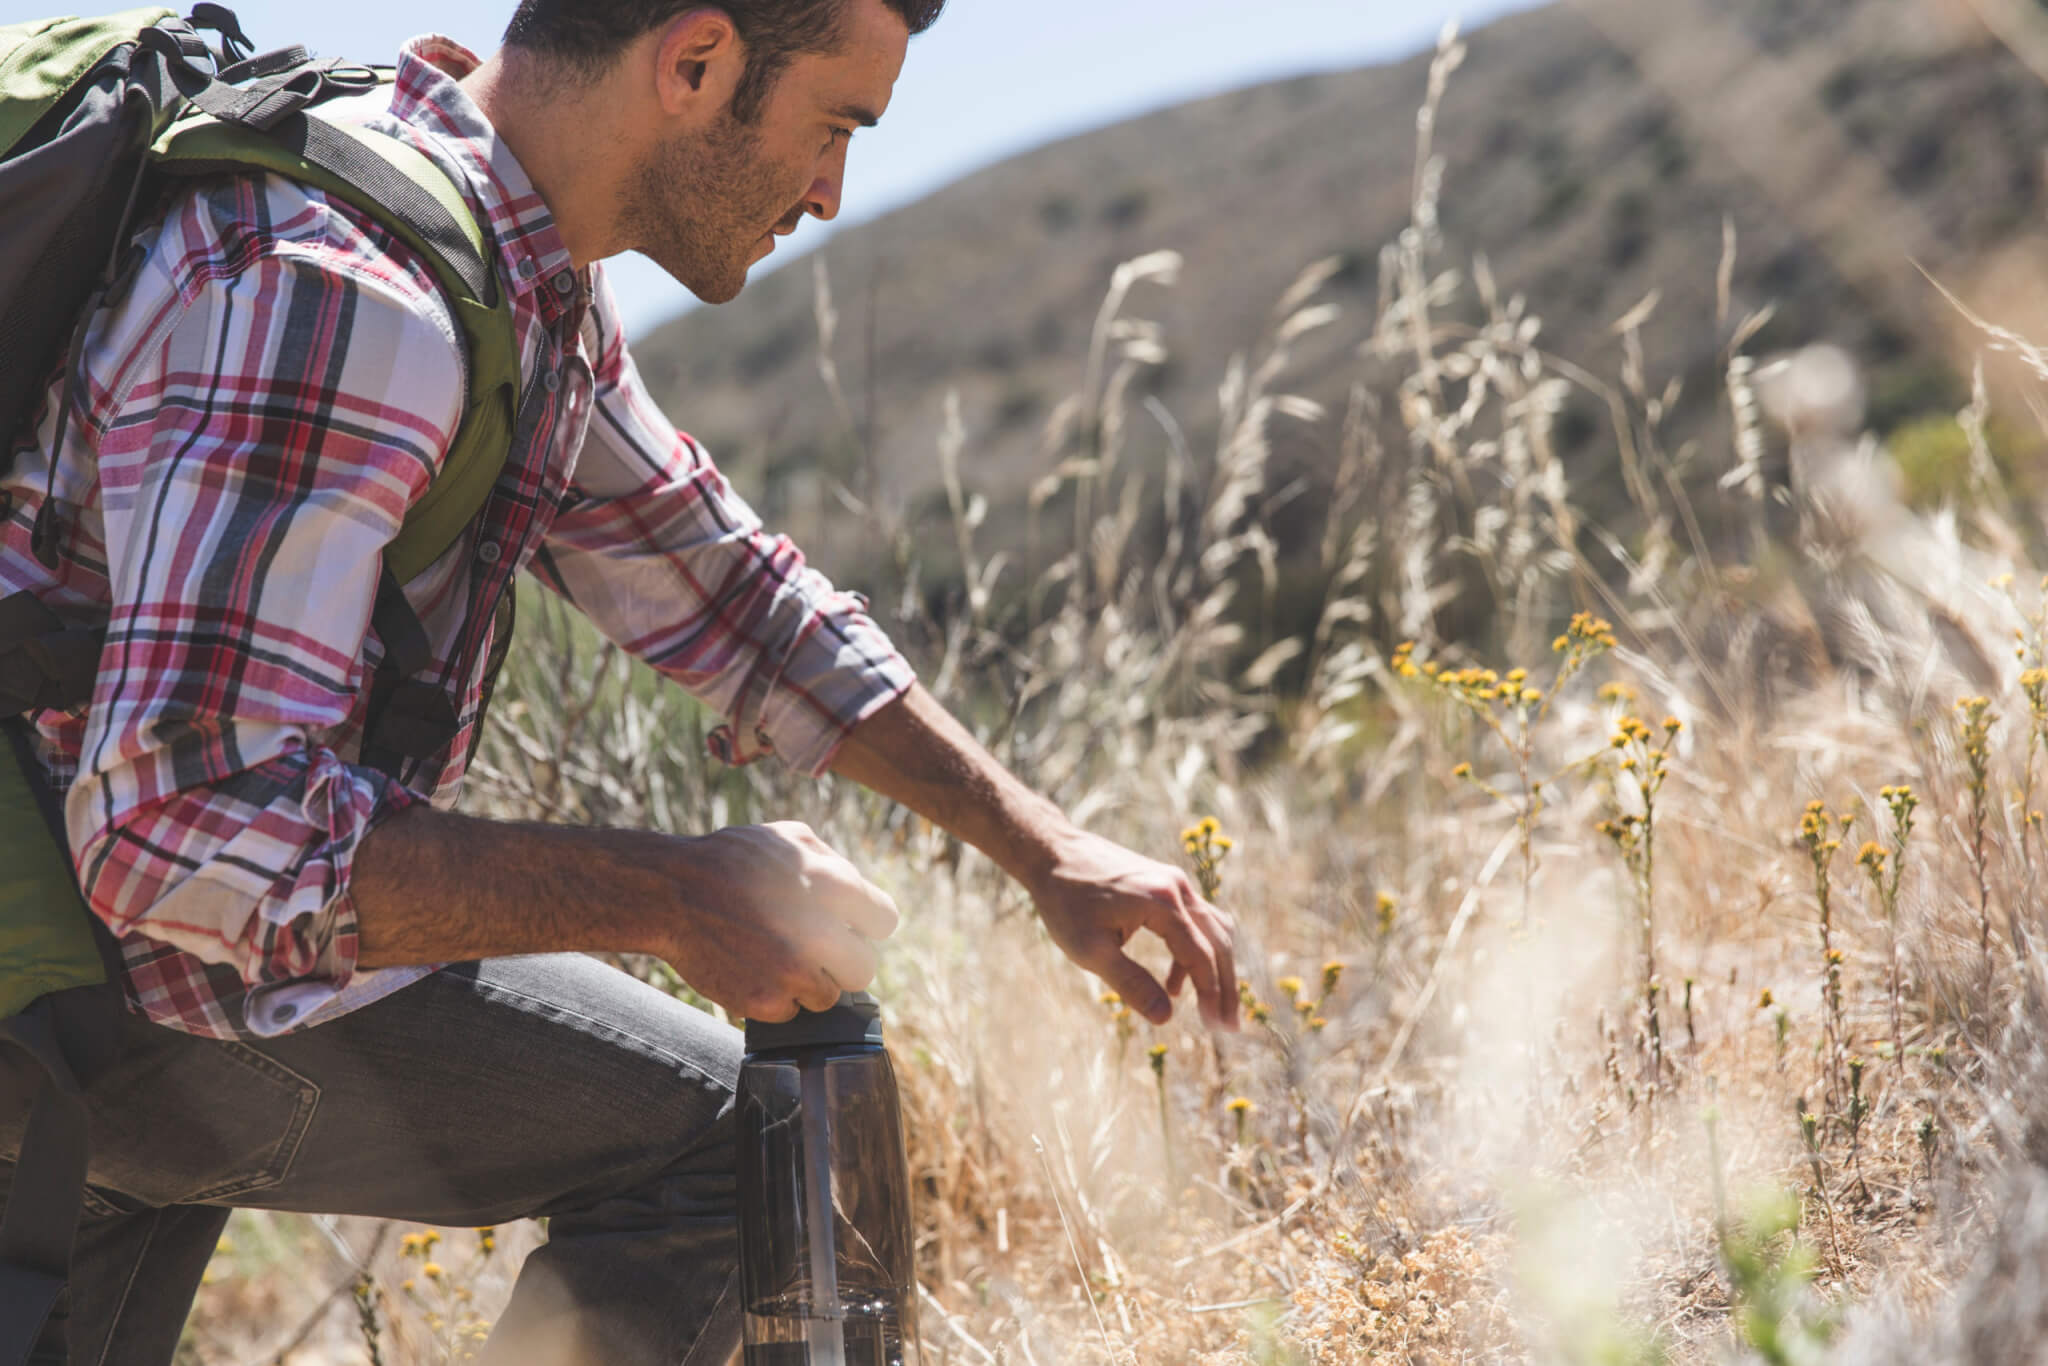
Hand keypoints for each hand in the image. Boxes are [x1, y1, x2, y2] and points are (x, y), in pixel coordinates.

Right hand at [654, 821, 899, 1021]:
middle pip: (864, 969)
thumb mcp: (789, 837)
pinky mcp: (766, 1001)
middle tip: (815, 949)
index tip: (847, 925)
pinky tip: (752, 968)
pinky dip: (774, 996)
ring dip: (808, 982)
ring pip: (828, 996)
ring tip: (775, 955)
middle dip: (842, 961)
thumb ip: (834, 864)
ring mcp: (793, 971)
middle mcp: (819, 931)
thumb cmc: (731, 860)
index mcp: (832, 885)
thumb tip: (860, 896)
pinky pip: (790, 1011)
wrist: (670, 893)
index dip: (864, 924)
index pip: (885, 921)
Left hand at [1027, 825, 1238, 1029]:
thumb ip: (1130, 983)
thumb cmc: (1065, 902)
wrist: (1051, 852)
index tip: (1216, 1028)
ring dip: (1215, 969)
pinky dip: (1194, 952)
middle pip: (1217, 942)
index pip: (1201, 955)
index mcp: (1163, 903)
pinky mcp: (1165, 883)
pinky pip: (1194, 920)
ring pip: (1212, 929)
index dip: (1211, 994)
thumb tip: (1166, 1017)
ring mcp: (1174, 882)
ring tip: (1210, 1009)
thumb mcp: (1090, 950)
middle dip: (1226, 987)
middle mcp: (1177, 888)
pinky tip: (1175, 984)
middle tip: (1230, 1026)